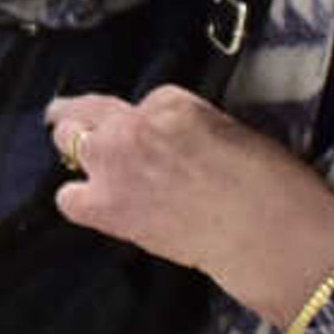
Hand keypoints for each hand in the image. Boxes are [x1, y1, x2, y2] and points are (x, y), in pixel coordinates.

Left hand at [41, 85, 333, 328]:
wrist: (264, 232)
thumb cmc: (266, 184)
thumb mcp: (231, 132)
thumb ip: (191, 130)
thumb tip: (177, 145)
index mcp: (170, 102)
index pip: (145, 102)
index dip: (146, 121)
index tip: (152, 134)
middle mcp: (134, 125)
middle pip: (88, 110)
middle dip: (88, 121)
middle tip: (78, 124)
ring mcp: (115, 163)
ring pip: (67, 141)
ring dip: (78, 151)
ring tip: (87, 164)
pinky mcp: (107, 206)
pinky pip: (69, 199)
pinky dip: (78, 200)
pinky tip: (93, 205)